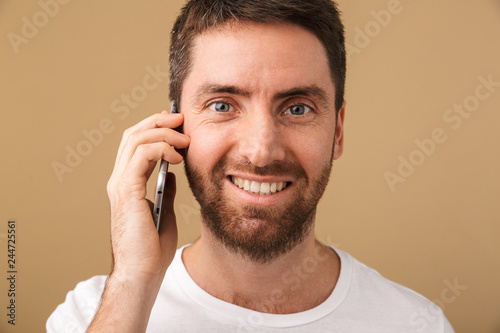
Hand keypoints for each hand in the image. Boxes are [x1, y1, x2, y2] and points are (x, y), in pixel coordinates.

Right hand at [106, 110, 189, 283]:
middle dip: (158, 121)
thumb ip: (164, 189)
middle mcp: (120, 180)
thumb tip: (171, 173)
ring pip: (136, 140)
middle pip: (133, 135)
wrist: (142, 272)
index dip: (155, 128)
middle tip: (181, 118)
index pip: (136, 144)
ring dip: (162, 132)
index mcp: (127, 184)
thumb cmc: (151, 248)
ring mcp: (120, 184)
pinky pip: (141, 156)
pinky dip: (160, 148)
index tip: (178, 124)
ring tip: (184, 137)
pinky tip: (177, 156)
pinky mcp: (126, 191)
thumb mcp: (164, 210)